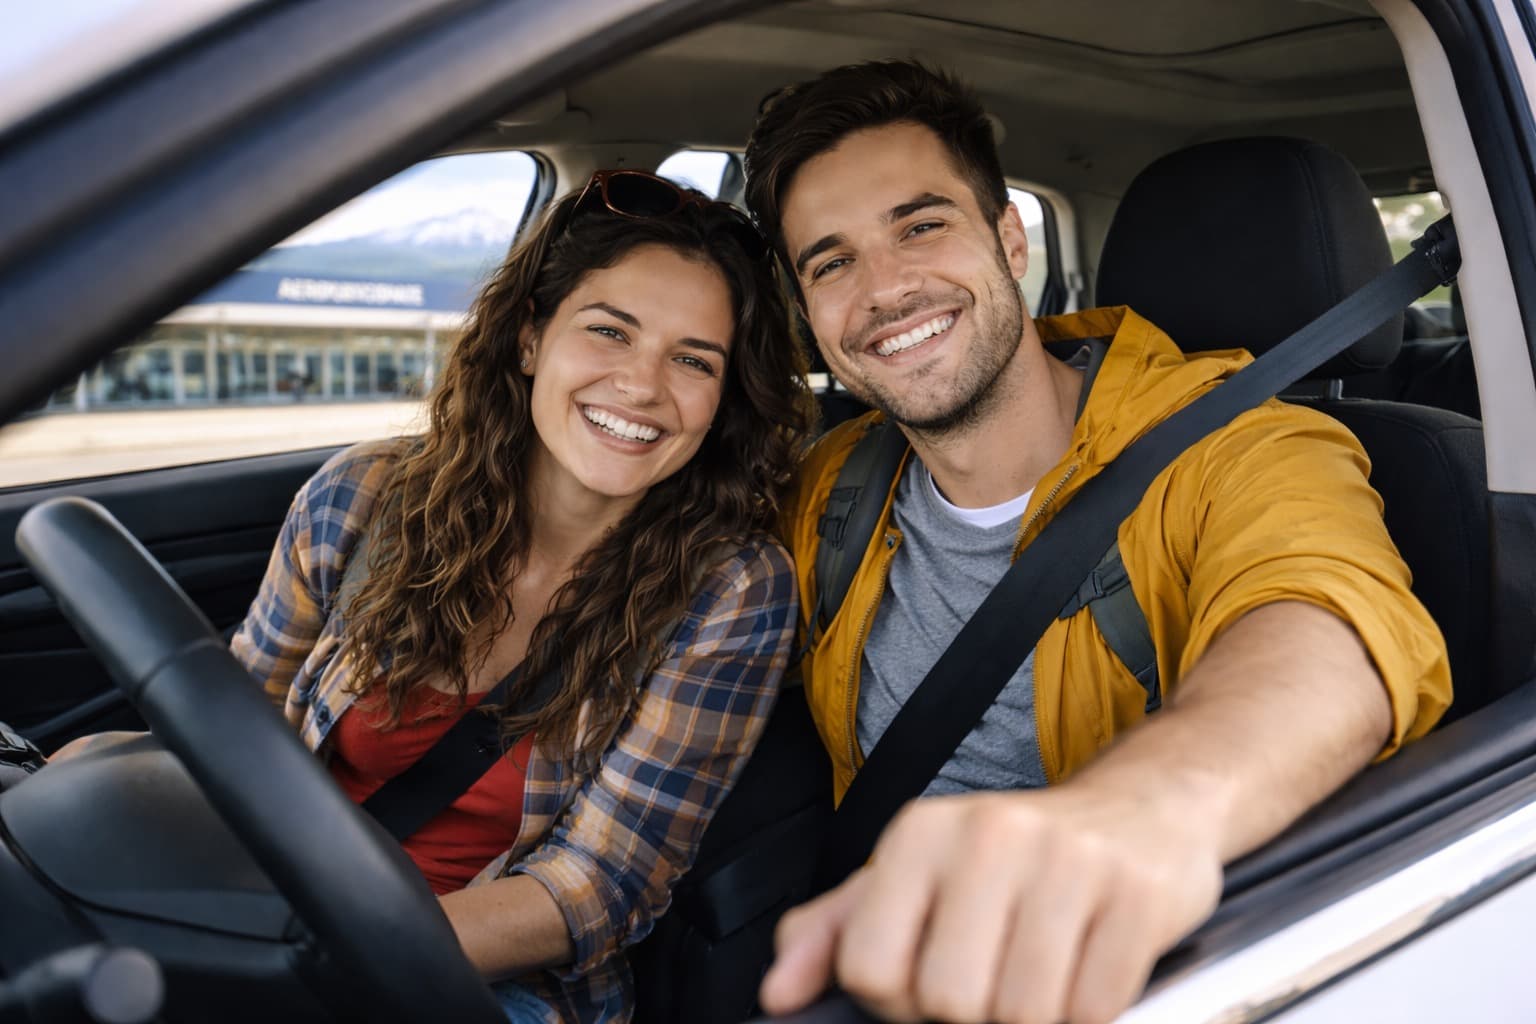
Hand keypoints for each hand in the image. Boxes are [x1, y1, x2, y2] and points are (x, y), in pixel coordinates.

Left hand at [759, 789, 1222, 1023]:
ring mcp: (1068, 862)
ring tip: (1044, 974)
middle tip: (995, 979)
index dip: (899, 1002)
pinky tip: (1089, 970)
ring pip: (1022, 1017)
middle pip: (947, 1001)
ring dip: (1034, 1018)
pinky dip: (1090, 1014)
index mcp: (919, 833)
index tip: (930, 981)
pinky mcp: (1137, 896)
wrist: (1143, 808)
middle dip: (970, 1015)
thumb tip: (777, 994)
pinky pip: (1095, 1012)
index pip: (870, 970)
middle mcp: (988, 835)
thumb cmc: (1011, 860)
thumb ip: (837, 932)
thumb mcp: (914, 875)